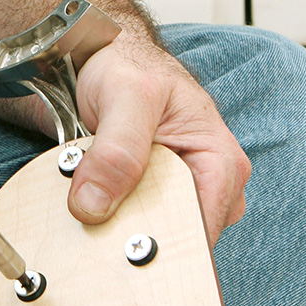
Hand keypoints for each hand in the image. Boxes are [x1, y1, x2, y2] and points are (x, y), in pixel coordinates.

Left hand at [68, 38, 250, 246]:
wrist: (101, 56)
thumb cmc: (129, 66)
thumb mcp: (127, 97)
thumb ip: (118, 149)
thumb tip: (95, 205)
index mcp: (220, 162)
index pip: (201, 228)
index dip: (162, 243)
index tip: (123, 250)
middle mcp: (205, 183)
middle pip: (174, 237)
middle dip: (133, 235)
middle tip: (95, 224)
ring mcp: (173, 192)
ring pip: (146, 232)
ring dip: (113, 225)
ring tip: (88, 203)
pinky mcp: (143, 194)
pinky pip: (125, 221)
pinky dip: (103, 215)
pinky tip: (85, 201)